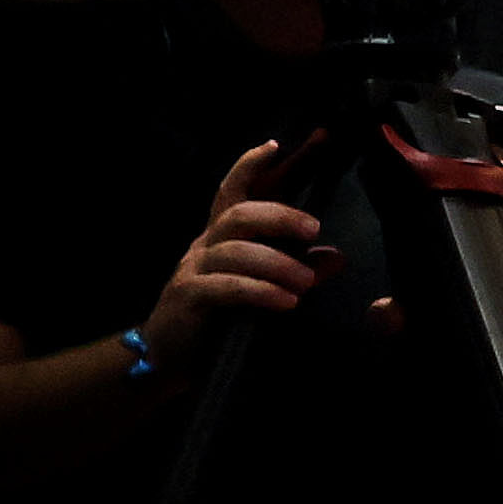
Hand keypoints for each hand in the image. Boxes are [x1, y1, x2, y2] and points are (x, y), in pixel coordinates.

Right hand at [143, 141, 324, 362]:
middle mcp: (205, 245)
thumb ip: (295, 270)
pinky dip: (259, 291)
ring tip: (307, 282)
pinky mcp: (189, 298)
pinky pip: (226, 287)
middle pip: (239, 215)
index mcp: (220, 238)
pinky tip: (287, 302)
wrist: (167, 358)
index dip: (249, 167)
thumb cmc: (216, 319)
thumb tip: (336, 256)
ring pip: (235, 251)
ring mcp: (193, 270)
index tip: (276, 145)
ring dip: (277, 264)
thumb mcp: (259, 290)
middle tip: (313, 229)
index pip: (232, 192)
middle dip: (279, 216)